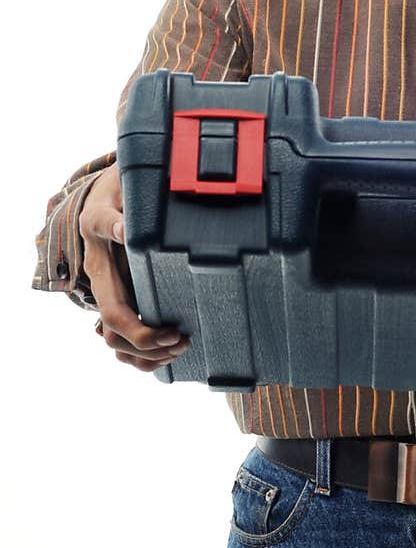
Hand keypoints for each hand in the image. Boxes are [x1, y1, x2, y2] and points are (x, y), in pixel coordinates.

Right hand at [80, 162, 189, 372]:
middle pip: (115, 335)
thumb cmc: (115, 193)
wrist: (109, 193)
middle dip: (149, 347)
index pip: (114, 313)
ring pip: (115, 343)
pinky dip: (145, 351)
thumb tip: (123, 230)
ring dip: (147, 355)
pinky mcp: (123, 294)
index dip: (141, 331)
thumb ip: (114, 217)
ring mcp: (110, 292)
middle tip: (183, 341)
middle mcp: (102, 284)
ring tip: (180, 347)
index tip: (173, 331)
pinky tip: (169, 349)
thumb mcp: (112, 198)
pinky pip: (125, 337)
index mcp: (100, 266)